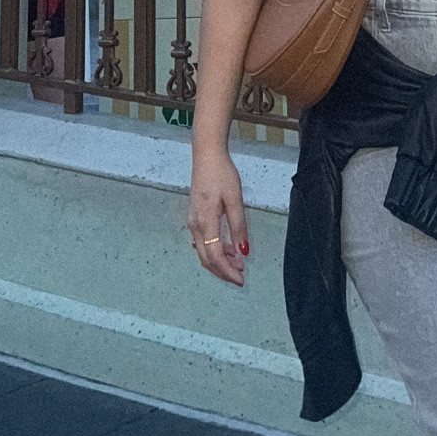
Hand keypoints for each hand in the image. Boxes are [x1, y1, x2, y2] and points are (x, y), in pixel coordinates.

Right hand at [188, 147, 249, 286]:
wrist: (206, 155)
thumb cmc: (221, 173)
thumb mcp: (235, 199)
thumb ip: (239, 227)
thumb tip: (243, 252)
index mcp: (205, 222)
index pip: (215, 257)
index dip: (227, 272)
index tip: (240, 279)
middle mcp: (195, 225)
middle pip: (206, 259)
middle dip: (223, 271)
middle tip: (240, 276)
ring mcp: (193, 221)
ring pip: (204, 251)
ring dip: (219, 261)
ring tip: (238, 263)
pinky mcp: (195, 216)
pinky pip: (203, 241)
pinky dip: (214, 250)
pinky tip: (227, 248)